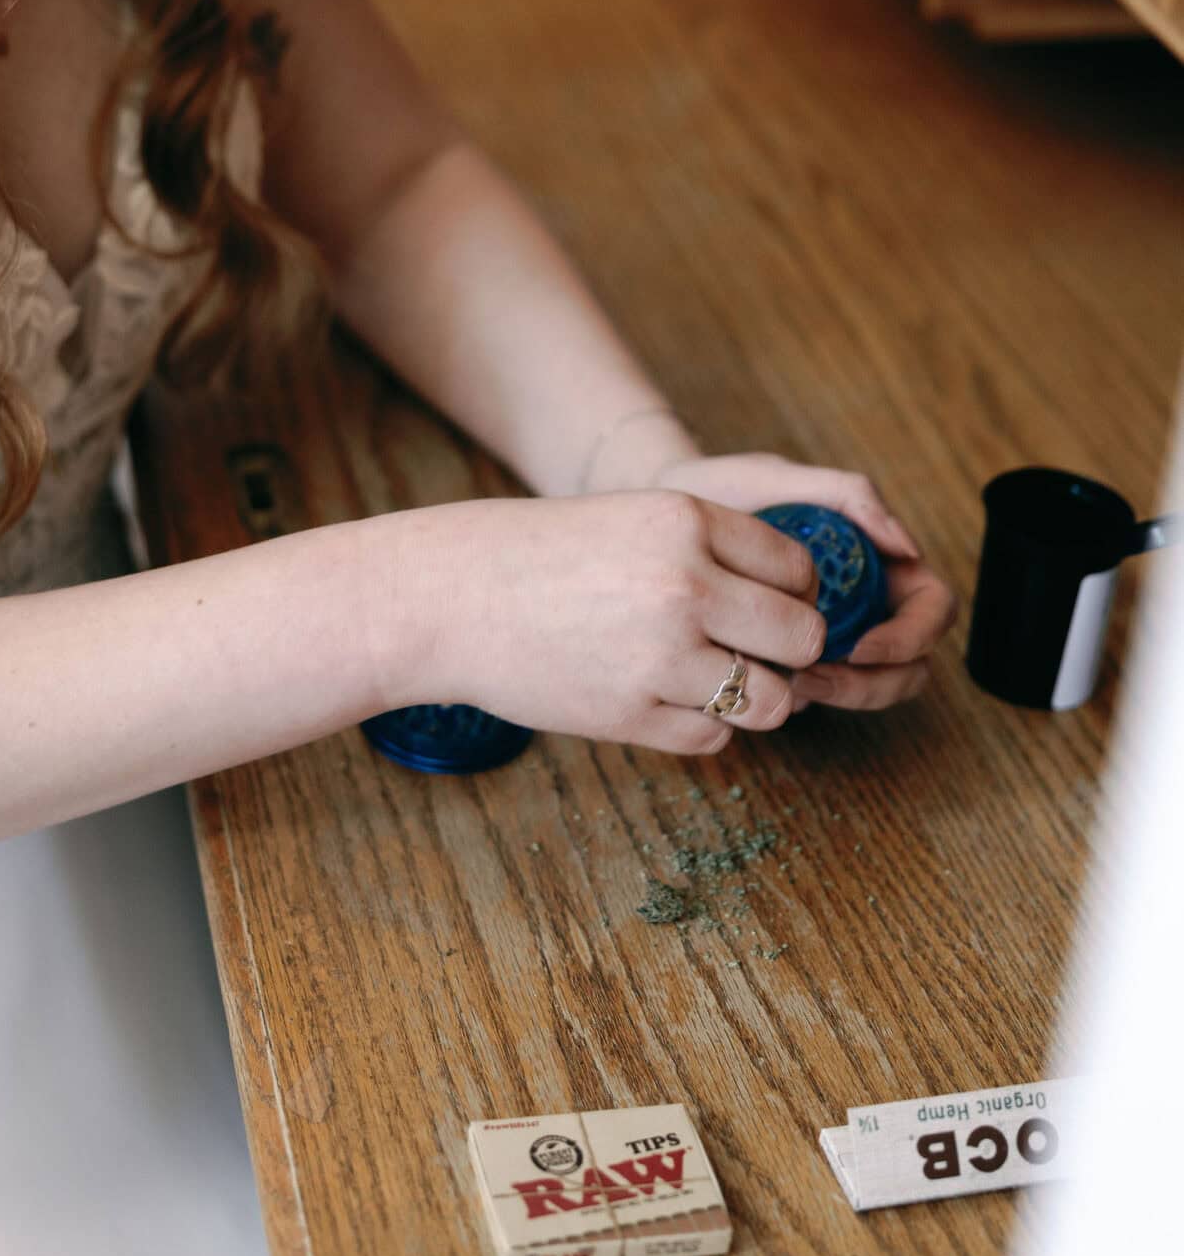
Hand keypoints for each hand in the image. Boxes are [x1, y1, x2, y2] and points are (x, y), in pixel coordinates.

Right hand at [401, 489, 830, 754]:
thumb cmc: (544, 555)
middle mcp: (684, 586)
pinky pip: (715, 735)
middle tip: (752, 649)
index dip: (792, 593)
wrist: (452, 596)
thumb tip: (800, 605)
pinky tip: (666, 698)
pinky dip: (705, 723)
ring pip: (771, 698)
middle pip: (802, 636)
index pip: (798, 569)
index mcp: (686, 521)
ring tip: (714, 679)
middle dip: (788, 649)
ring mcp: (660, 656)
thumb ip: (712, 552)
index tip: (763, 603)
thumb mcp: (633, 520)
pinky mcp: (631, 714)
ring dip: (755, 696)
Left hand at [648, 451, 956, 710]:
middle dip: (874, 682)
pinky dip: (801, 696)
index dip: (910, 637)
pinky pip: (818, 690)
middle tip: (815, 676)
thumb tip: (906, 546)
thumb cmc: (730, 488)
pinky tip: (761, 680)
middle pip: (911, 664)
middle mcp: (866, 601)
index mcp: (880, 561)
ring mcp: (833, 632)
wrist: (667, 509)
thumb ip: (849, 495)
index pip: (931, 608)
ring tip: (788, 681)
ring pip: (870, 686)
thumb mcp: (785, 478)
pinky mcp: (792, 655)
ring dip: (840, 694)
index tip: (862, 646)